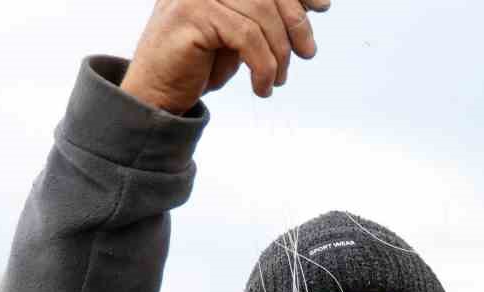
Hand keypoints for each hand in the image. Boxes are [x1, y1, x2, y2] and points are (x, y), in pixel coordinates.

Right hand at [122, 0, 330, 113]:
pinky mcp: (191, 14)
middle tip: (307, 53)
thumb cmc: (203, 62)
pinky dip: (263, 66)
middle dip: (296, 23)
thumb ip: (268, 15)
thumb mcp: (244, 33)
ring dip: (279, 53)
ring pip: (262, 14)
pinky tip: (262, 87)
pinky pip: (247, 36)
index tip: (322, 6)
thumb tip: (313, 2)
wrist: (161, 92)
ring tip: (277, 79)